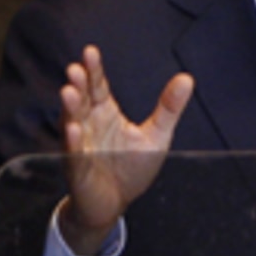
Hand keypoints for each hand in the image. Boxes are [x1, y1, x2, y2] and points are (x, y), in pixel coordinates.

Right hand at [58, 45, 193, 254]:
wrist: (116, 203)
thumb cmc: (131, 168)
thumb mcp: (156, 135)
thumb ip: (168, 108)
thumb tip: (187, 78)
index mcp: (105, 113)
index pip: (98, 86)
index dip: (94, 70)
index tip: (90, 51)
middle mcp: (89, 126)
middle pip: (82, 101)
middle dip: (78, 85)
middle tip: (75, 68)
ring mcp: (81, 147)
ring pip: (73, 124)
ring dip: (70, 108)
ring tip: (68, 92)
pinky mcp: (79, 170)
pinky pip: (75, 155)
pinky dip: (74, 143)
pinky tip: (74, 130)